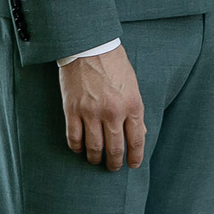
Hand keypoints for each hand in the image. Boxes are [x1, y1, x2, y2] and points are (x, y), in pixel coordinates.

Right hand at [58, 46, 144, 168]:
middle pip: (115, 149)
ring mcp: (91, 112)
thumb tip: (140, 133)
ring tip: (95, 160)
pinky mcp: (73, 110)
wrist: (89, 46)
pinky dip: (77, 148)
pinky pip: (74, 138)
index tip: (132, 165)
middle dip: (114, 163)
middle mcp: (113, 112)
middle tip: (112, 167)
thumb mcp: (133, 85)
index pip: (137, 140)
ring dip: (95, 158)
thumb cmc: (113, 63)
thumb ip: (135, 110)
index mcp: (132, 105)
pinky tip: (79, 149)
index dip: (135, 157)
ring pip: (94, 148)